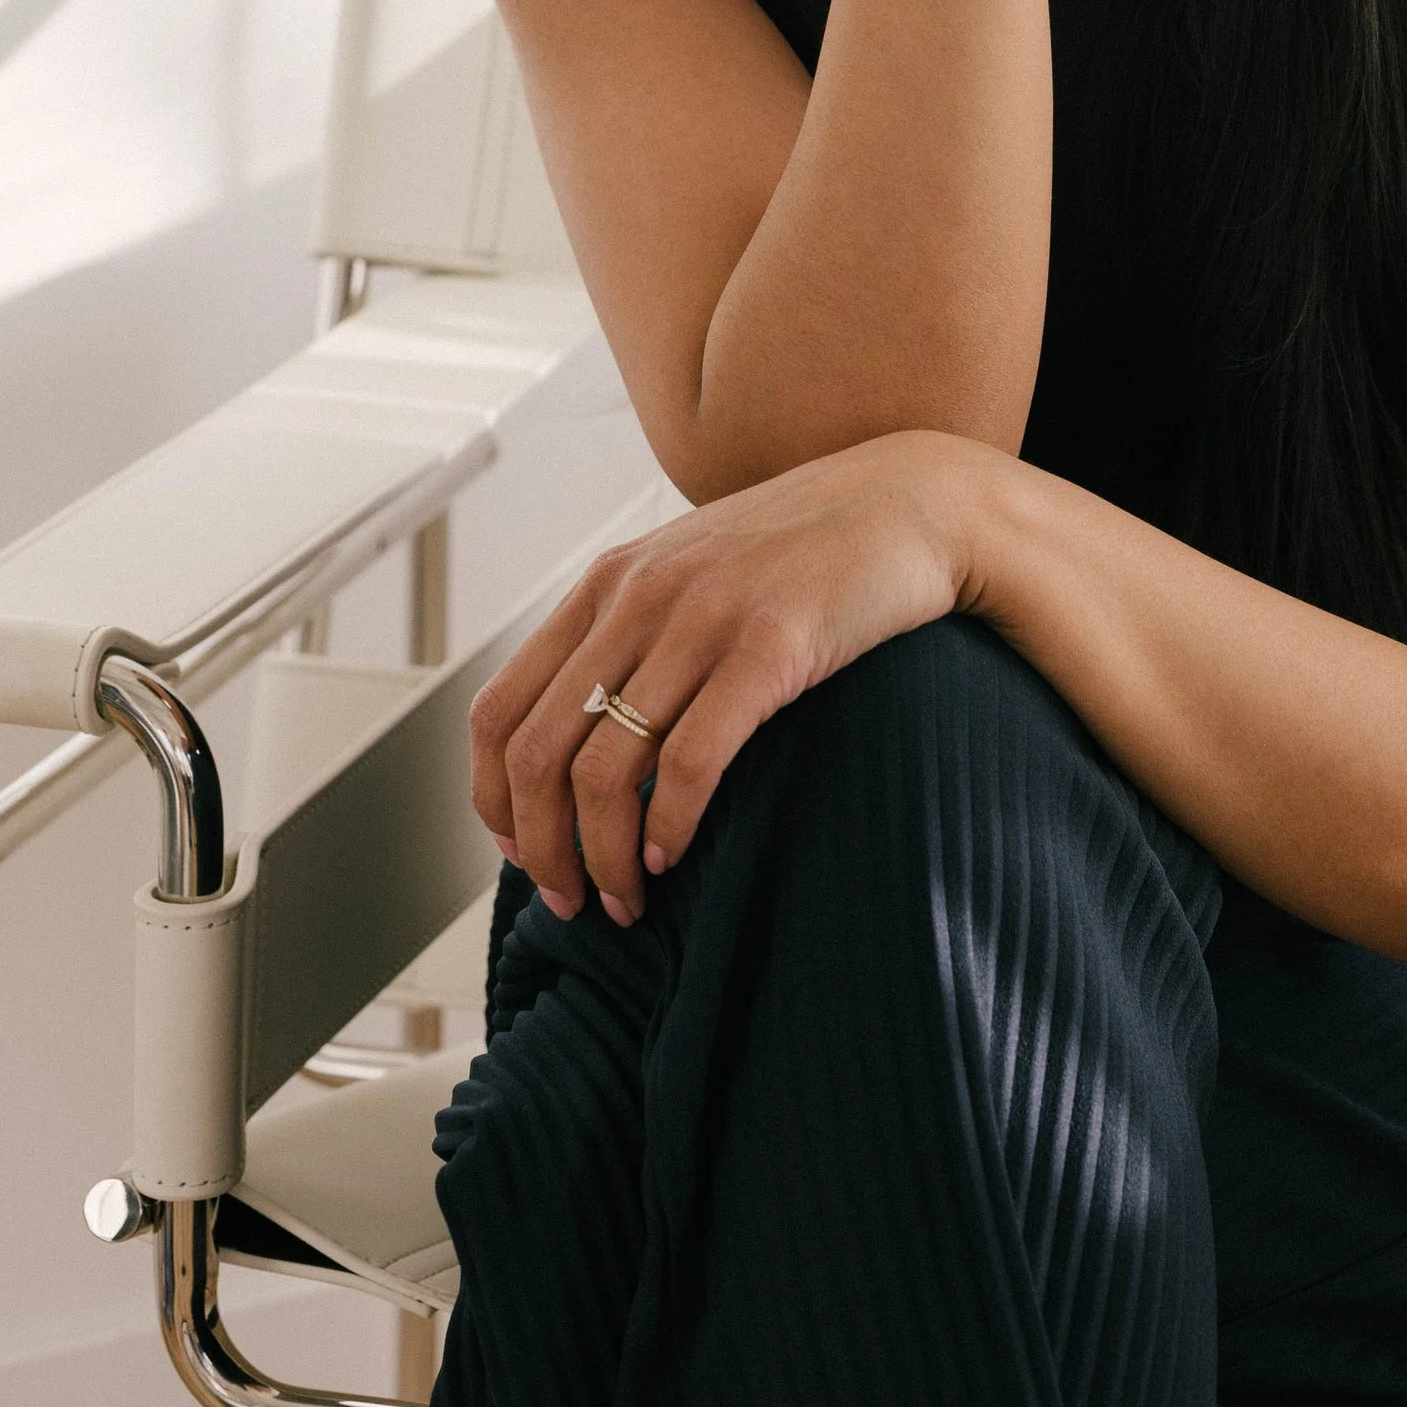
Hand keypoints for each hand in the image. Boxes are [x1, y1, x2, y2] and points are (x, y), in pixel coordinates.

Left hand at [468, 432, 998, 924]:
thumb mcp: (695, 574)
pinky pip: (691, 761)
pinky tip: (675, 856)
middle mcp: (639, 595)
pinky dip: (670, 826)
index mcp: (608, 583)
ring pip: (605, 770)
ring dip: (603, 858)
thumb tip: (585, 748)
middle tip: (573, 904)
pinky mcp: (771, 645)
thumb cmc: (804, 555)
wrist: (912, 501)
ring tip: (628, 901)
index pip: (497, 711)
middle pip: (538, 754)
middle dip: (544, 849)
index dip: (494, 801)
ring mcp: (703, 617)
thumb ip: (636, 638)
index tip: (524, 856)